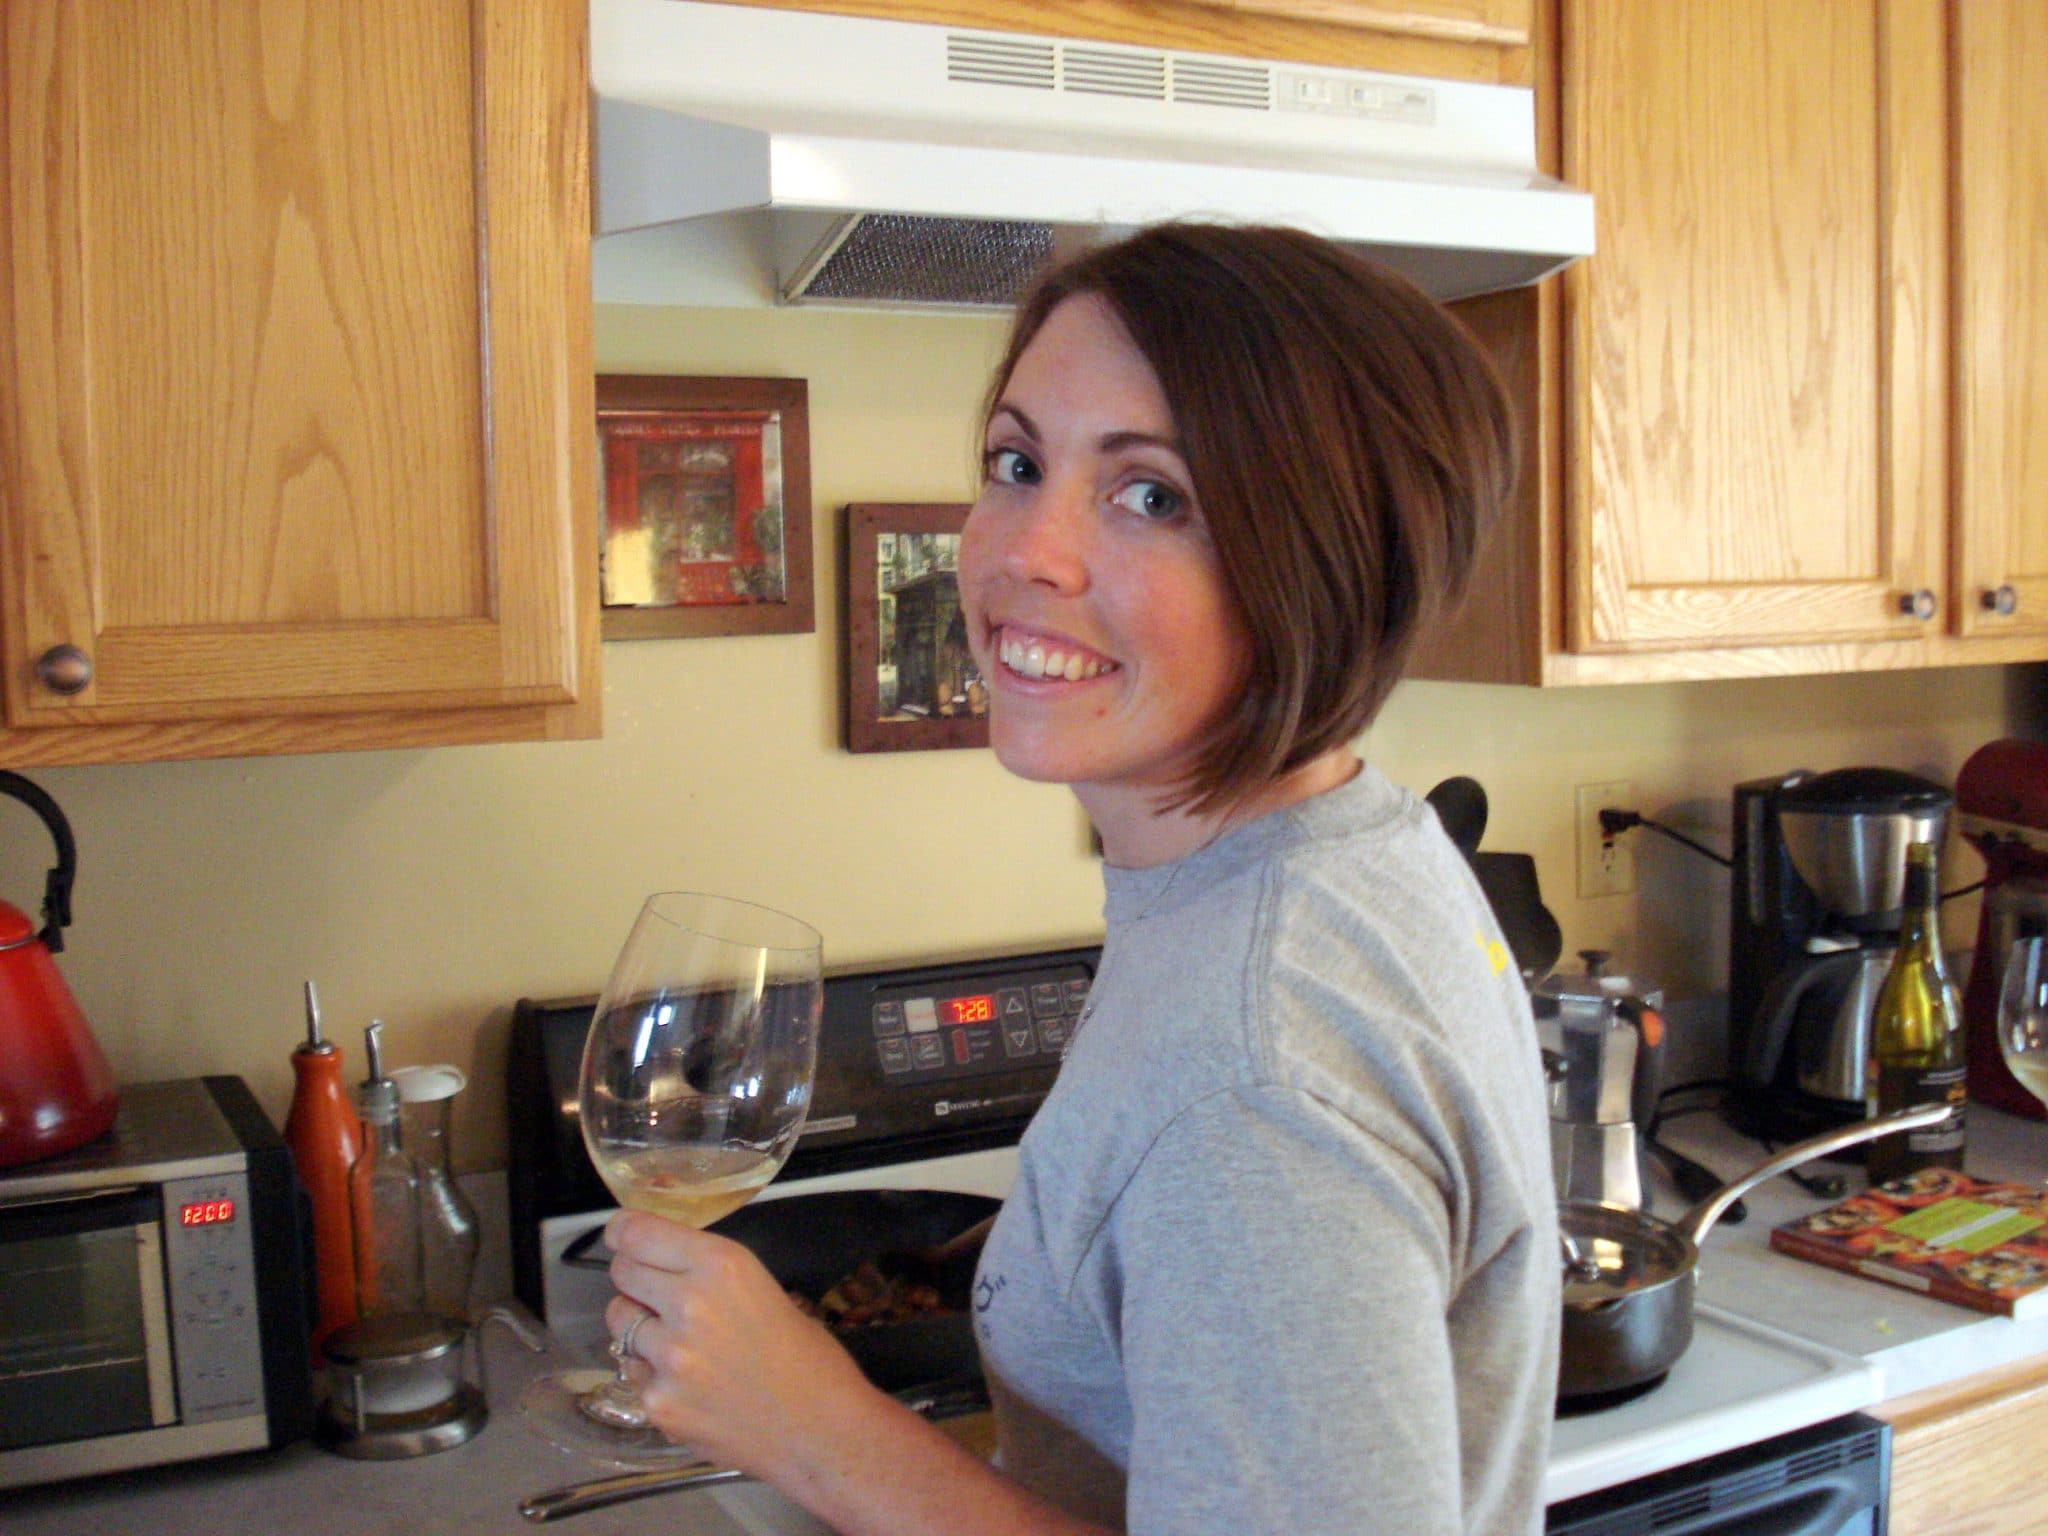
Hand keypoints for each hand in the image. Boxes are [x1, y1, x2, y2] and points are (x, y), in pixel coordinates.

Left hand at [604, 1210, 883, 1478]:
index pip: (637, 1232)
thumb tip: (661, 1265)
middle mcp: (689, 1304)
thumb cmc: (807, 1357)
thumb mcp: (762, 1288)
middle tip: (657, 1294)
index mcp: (721, 1265)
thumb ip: (707, 1274)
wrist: (820, 1431)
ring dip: (640, 1327)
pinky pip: (633, 1373)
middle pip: (622, 1272)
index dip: (624, 1231)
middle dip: (635, 1278)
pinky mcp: (658, 1404)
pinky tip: (689, 1386)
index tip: (621, 1236)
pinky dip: (652, 1375)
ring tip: (680, 1346)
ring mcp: (669, 1358)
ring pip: (620, 1323)